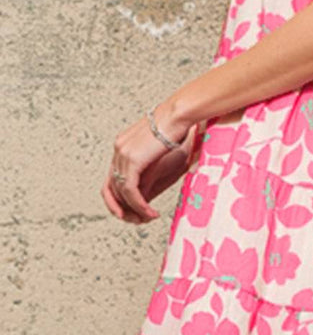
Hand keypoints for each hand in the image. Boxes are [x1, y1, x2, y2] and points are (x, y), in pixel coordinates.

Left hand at [100, 103, 191, 224]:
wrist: (178, 115)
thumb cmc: (177, 128)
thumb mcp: (160, 150)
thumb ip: (149, 167)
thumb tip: (152, 182)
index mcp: (123, 145)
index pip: (112, 177)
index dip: (118, 198)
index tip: (131, 210)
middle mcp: (119, 150)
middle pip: (110, 188)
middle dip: (122, 208)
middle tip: (136, 220)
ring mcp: (122, 155)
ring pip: (121, 192)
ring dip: (135, 210)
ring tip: (148, 218)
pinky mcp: (132, 161)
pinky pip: (131, 191)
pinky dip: (139, 206)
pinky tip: (150, 213)